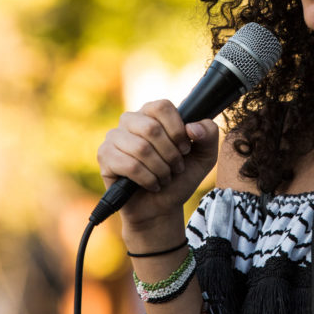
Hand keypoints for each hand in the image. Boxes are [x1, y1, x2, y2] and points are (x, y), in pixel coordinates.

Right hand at [96, 99, 219, 230]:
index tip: (185, 148)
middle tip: (175, 168)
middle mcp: (130, 120)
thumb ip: (209, 134)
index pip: (162, 107)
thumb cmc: (180, 176)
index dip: (177, 130)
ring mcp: (114, 137)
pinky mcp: (105, 157)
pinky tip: (152, 184)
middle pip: (151, 128)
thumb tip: (192, 128)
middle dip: (170, 155)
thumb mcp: (204, 156)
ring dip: (160, 169)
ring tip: (164, 177)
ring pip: (140, 148)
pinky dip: (147, 179)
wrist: (162, 206)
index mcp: (152, 113)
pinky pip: (129, 165)